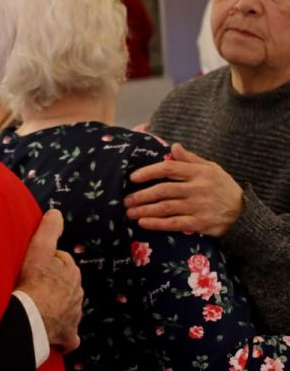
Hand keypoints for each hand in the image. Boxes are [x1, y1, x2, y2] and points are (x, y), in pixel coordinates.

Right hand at [16, 210, 82, 352]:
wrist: (31, 316)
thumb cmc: (34, 281)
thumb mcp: (39, 249)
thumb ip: (49, 229)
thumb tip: (56, 212)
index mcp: (71, 273)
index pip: (63, 262)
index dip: (49, 262)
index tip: (36, 265)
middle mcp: (77, 294)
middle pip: (66, 285)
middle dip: (55, 284)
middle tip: (35, 284)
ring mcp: (74, 316)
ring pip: (68, 308)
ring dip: (58, 307)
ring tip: (41, 307)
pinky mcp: (68, 335)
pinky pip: (70, 337)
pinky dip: (66, 337)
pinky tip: (58, 337)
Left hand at [124, 142, 242, 236]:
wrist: (244, 213)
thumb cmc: (223, 187)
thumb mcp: (212, 168)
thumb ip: (190, 159)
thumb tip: (173, 146)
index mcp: (199, 172)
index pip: (168, 169)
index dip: (148, 172)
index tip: (132, 178)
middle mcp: (198, 188)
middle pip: (163, 190)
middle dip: (141, 196)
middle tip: (125, 200)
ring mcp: (199, 206)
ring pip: (165, 207)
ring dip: (145, 210)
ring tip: (129, 212)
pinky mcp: (200, 223)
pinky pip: (174, 224)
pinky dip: (157, 224)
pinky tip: (143, 223)